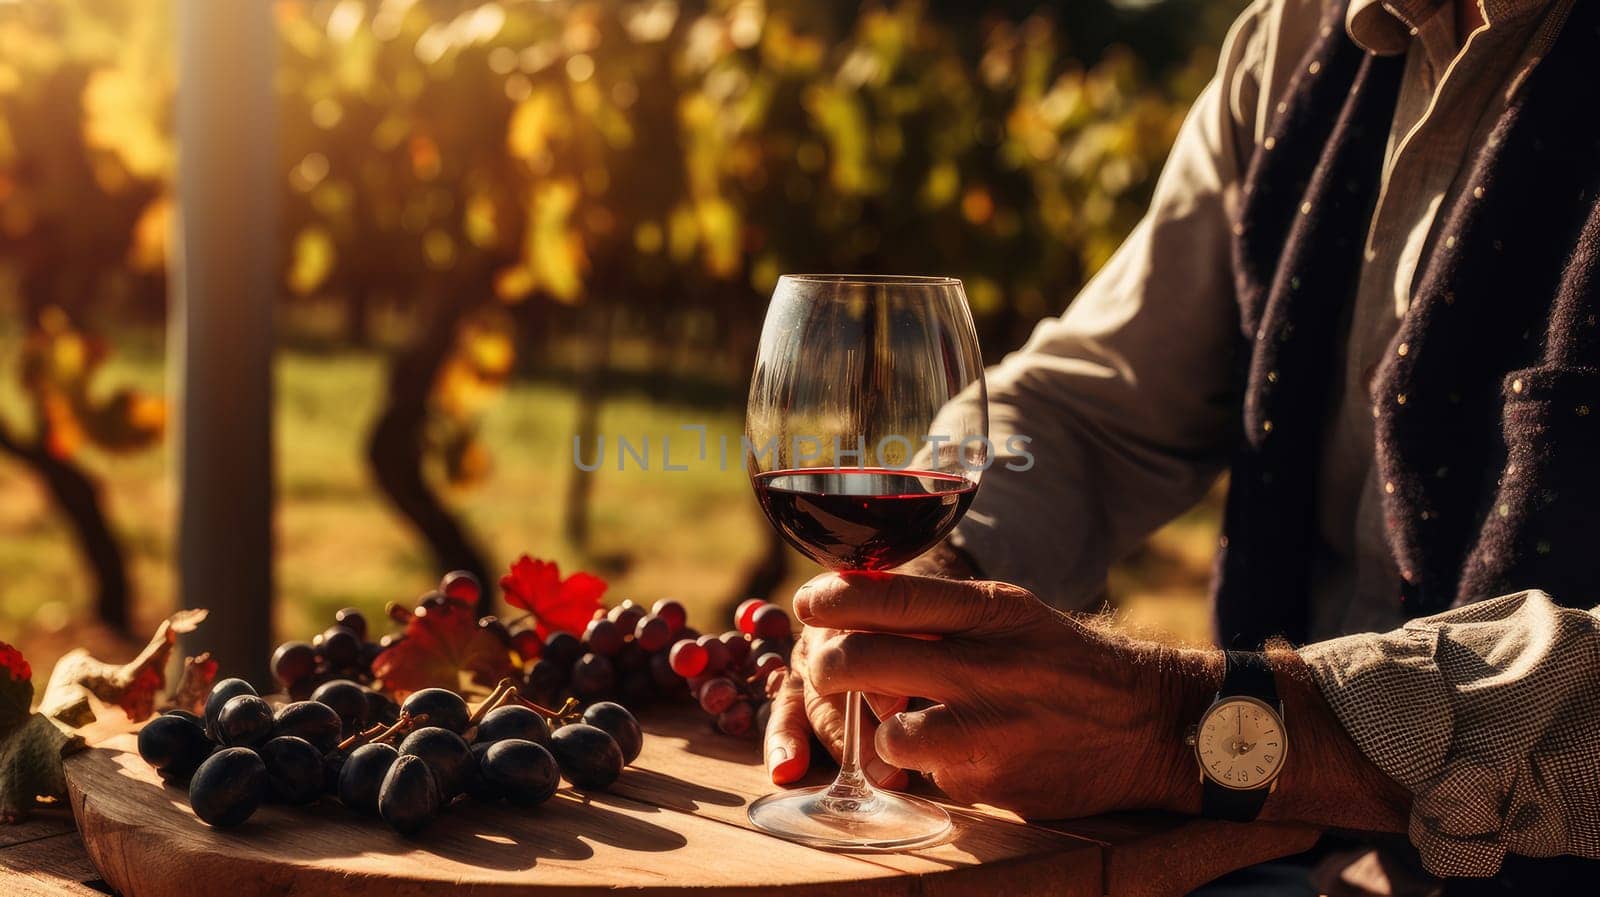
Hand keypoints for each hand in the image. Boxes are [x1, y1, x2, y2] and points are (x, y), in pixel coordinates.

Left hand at [763, 571, 1217, 817]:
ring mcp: (991, 727)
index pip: (891, 594)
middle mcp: (988, 664)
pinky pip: (929, 775)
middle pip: (865, 660)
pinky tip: (953, 757)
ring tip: (886, 723)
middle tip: (821, 670)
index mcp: (992, 611)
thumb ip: (942, 615)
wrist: (1148, 724)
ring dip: (872, 730)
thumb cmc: (1061, 663)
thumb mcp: (1012, 617)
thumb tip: (855, 607)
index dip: (834, 598)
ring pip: (885, 730)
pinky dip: (927, 769)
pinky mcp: (994, 780)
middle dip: (825, 667)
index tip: (807, 602)